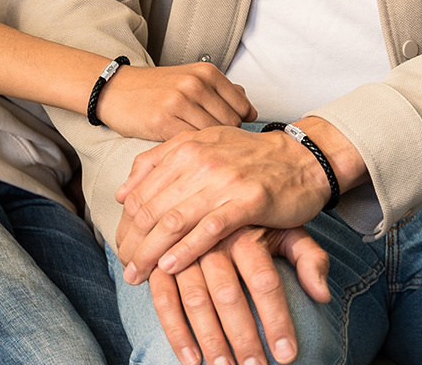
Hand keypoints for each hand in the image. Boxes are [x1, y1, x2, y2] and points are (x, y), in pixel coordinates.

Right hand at [97, 63, 256, 140]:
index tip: (232, 135)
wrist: (117, 90)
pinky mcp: (164, 121)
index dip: (241, 126)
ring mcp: (180, 101)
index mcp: (207, 73)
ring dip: (209, 148)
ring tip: (201, 152)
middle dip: (226, 139)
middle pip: (231, 124)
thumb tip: (250, 108)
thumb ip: (221, 90)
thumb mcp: (191, 78)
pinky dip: (191, 152)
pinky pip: (191, 143)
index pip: (243, 107)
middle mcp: (196, 84)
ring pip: (213, 136)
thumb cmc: (156, 88)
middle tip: (215, 147)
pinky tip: (185, 151)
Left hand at [115, 125, 332, 283]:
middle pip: (152, 207)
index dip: (125, 222)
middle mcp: (200, 160)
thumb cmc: (247, 157)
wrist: (300, 158)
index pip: (141, 189)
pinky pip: (209, 229)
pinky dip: (186, 250)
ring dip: (150, 253)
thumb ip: (160, 162)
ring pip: (174, 220)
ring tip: (138, 275)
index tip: (120, 246)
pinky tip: (170, 267)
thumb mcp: (202, 145)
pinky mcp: (248, 200)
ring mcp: (224, 179)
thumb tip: (122, 192)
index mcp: (185, 147)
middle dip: (133, 243)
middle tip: (124, 269)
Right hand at [149, 226, 329, 364]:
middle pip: (228, 293)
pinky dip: (175, 330)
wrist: (213, 183)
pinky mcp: (162, 261)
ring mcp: (184, 250)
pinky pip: (164, 297)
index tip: (287, 354)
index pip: (264, 280)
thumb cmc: (256, 218)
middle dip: (242, 336)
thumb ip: (308, 257)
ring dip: (209, 338)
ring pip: (195, 298)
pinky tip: (191, 359)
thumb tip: (323, 294)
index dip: (276, 319)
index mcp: (246, 231)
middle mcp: (214, 240)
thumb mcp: (286, 227)